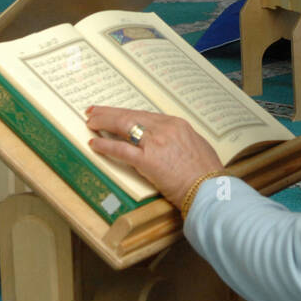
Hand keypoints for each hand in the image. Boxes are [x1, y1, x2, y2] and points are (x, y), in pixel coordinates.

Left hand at [85, 106, 221, 209]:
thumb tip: (170, 141)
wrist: (209, 189)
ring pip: (123, 126)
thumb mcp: (197, 146)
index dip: (126, 112)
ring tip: (91, 122)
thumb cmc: (206, 173)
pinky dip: (105, 145)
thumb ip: (180, 139)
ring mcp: (155, 143)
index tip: (116, 112)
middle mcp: (164, 129)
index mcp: (177, 124)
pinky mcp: (148, 160)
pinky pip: (121, 150)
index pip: (144, 114)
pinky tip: (94, 143)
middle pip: (130, 115)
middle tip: (94, 111)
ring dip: (104, 122)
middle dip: (110, 112)